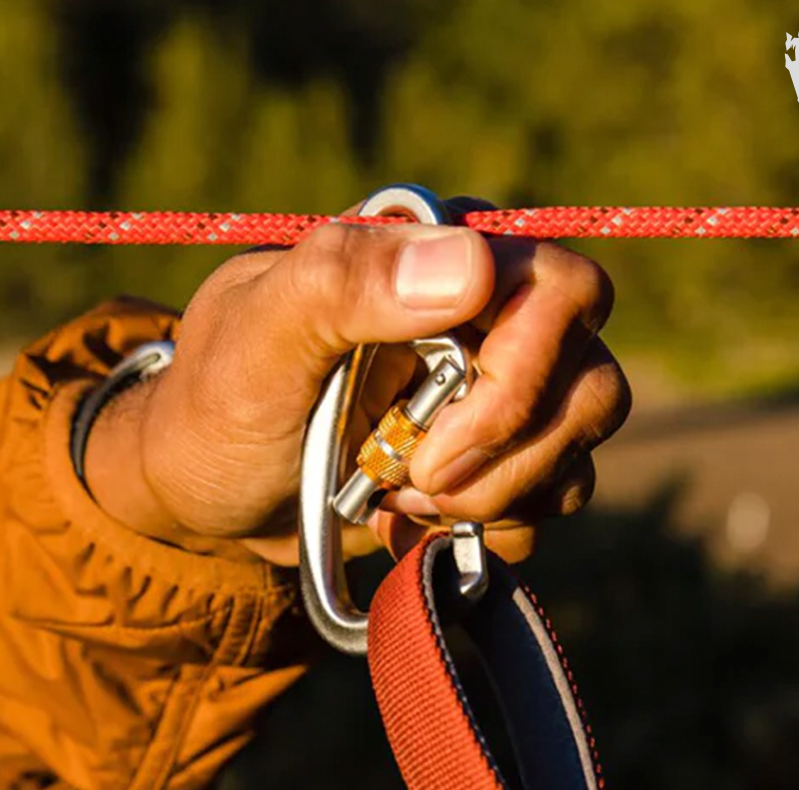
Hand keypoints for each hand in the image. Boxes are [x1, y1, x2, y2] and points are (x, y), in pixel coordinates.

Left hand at [85, 213, 629, 564]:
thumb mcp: (258, 339)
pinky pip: (559, 495)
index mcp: (440, 255)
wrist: (207, 491)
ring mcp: (505, 393)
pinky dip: (496, 524)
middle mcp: (492, 316)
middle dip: (510, 453)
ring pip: (582, 446)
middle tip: (419, 479)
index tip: (431, 441)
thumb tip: (475, 265)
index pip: (559, 291)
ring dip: (499, 495)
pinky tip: (415, 516)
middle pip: (591, 380)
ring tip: (402, 498)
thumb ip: (346, 283)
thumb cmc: (216, 404)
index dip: (520, 377)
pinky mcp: (504, 459)